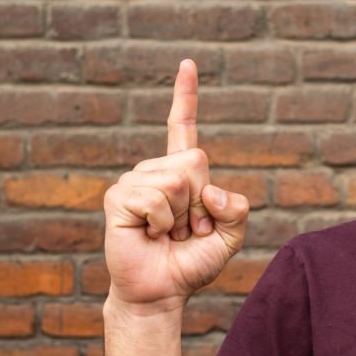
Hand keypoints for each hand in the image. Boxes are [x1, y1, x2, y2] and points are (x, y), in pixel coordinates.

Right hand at [103, 59, 248, 311]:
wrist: (161, 292)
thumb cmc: (191, 264)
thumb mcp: (230, 238)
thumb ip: (238, 211)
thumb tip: (212, 191)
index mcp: (181, 172)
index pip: (182, 127)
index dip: (185, 96)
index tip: (187, 63)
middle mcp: (155, 171)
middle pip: (196, 161)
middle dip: (201, 203)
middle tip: (187, 229)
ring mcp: (134, 181)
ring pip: (178, 181)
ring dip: (181, 217)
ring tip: (166, 234)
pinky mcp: (117, 198)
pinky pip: (156, 198)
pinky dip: (162, 222)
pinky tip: (149, 234)